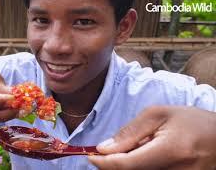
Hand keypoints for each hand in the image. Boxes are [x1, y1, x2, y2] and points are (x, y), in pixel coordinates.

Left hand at [88, 106, 215, 169]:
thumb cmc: (190, 121)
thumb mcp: (158, 115)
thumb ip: (130, 132)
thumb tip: (104, 148)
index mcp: (171, 150)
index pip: (127, 164)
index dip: (103, 163)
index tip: (90, 156)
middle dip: (112, 165)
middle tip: (108, 151)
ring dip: (126, 166)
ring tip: (136, 150)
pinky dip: (138, 169)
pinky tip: (143, 157)